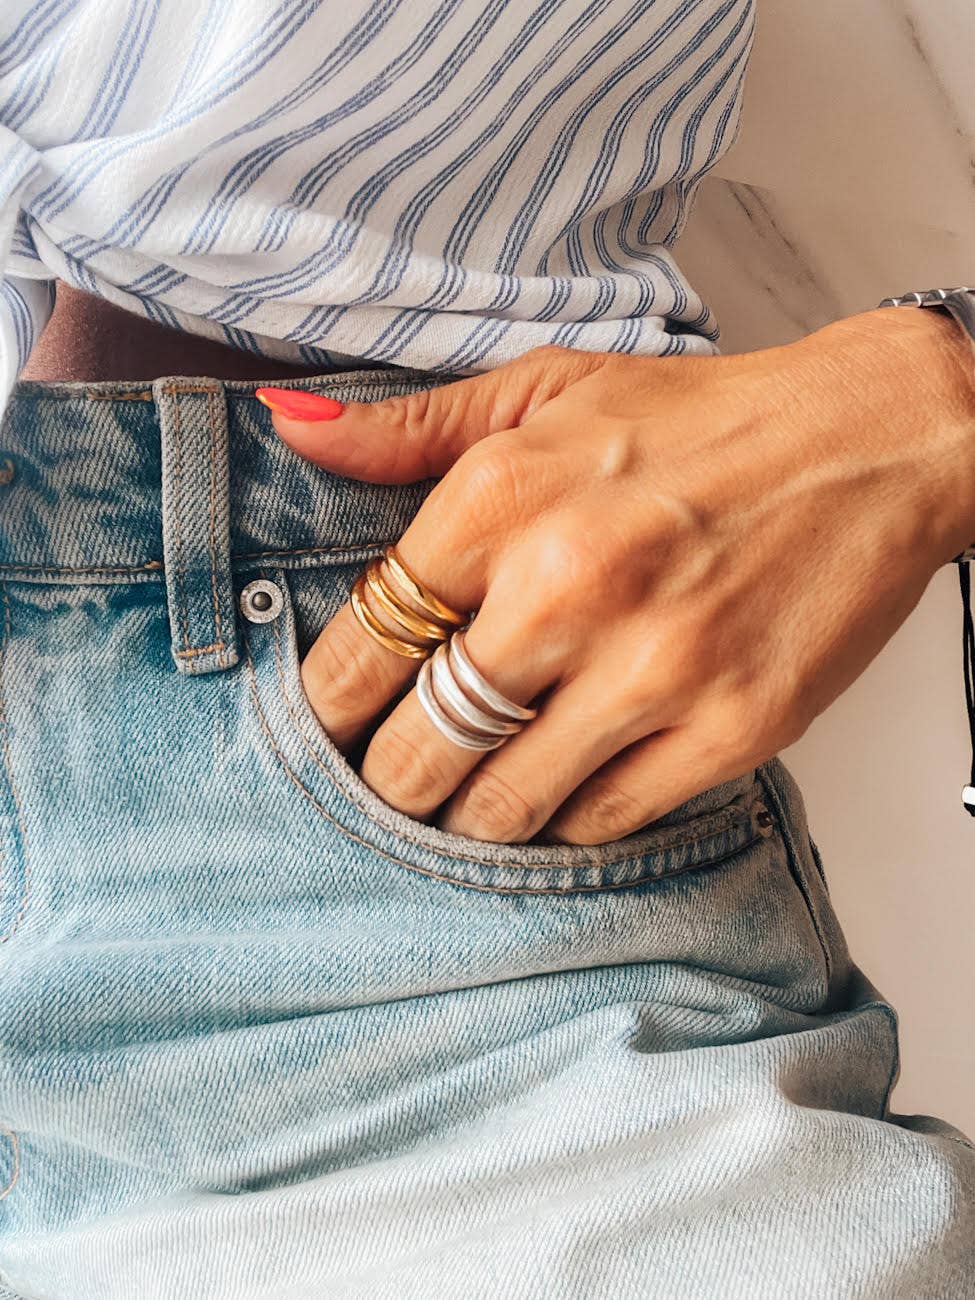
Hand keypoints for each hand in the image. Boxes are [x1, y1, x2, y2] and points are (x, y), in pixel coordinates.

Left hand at [262, 307, 974, 843]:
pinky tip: (567, 780)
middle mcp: (569, 587)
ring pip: (502, 806)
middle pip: (415, 748)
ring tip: (472, 787)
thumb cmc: (701, 422)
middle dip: (390, 775)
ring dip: (470, 810)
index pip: (362, 644)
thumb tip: (291, 426)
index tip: (331, 720)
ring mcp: (655, 668)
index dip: (327, 703)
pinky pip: (602, 821)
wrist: (872, 442)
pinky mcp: (731, 730)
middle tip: (398, 768)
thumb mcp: (547, 390)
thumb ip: (410, 428)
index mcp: (505, 497)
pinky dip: (569, 816)